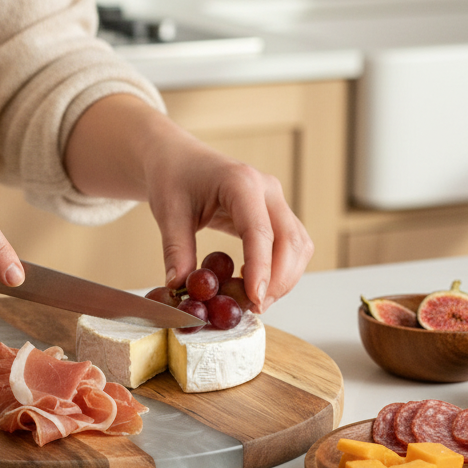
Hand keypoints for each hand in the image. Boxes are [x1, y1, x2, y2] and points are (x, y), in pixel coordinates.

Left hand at [142, 131, 312, 312]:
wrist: (178, 159)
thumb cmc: (173, 178)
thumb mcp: (168, 213)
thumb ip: (176, 250)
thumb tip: (180, 287)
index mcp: (240, 182)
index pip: (260, 231)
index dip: (261, 268)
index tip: (255, 299)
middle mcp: (267, 189)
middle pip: (291, 241)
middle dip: (279, 280)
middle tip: (253, 308)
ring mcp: (275, 200)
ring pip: (298, 246)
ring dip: (284, 278)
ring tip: (252, 301)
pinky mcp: (275, 213)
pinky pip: (291, 245)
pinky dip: (280, 270)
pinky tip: (254, 284)